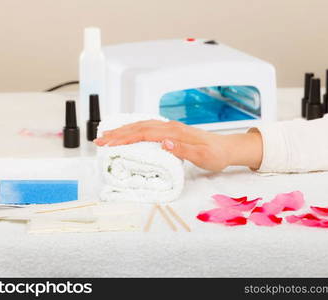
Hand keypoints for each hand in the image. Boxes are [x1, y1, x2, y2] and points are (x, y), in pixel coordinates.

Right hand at [94, 120, 262, 171]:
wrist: (227, 148)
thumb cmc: (216, 155)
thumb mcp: (203, 156)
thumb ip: (183, 149)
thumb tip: (163, 143)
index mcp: (175, 133)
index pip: (144, 133)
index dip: (124, 138)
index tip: (108, 143)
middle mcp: (170, 127)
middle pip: (138, 127)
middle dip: (117, 134)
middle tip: (99, 141)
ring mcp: (170, 128)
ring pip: (142, 125)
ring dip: (124, 130)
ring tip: (107, 136)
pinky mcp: (171, 132)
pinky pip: (148, 127)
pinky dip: (134, 129)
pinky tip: (128, 132)